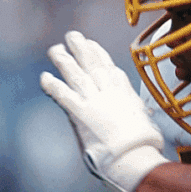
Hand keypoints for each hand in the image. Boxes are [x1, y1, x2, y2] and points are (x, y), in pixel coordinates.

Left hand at [40, 31, 169, 191]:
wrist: (134, 154)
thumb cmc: (144, 144)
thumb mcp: (145, 123)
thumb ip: (138, 116)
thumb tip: (142, 116)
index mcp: (126, 94)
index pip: (110, 69)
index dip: (100, 55)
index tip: (93, 45)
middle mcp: (109, 93)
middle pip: (92, 65)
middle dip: (82, 49)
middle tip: (72, 36)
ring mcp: (94, 101)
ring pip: (76, 75)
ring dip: (64, 60)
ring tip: (55, 49)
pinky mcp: (79, 113)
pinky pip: (62, 94)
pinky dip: (52, 84)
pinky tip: (45, 77)